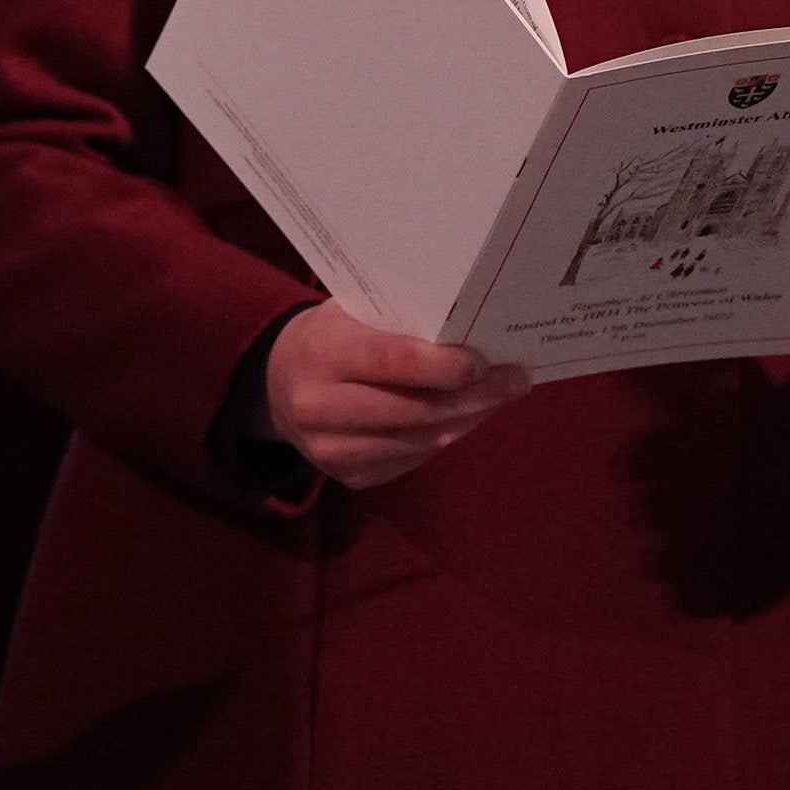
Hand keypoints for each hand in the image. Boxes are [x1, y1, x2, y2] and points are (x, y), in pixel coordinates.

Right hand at [253, 299, 530, 489]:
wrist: (275, 384)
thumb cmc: (328, 336)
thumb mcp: (349, 313)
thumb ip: (397, 321)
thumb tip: (471, 329)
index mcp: (322, 352)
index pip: (393, 361)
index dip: (445, 365)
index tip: (486, 360)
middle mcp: (320, 406)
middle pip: (415, 410)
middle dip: (474, 397)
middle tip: (515, 381)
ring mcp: (331, 449)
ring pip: (420, 441)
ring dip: (466, 419)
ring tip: (497, 398)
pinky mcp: (347, 476)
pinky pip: (412, 461)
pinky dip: (444, 438)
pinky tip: (463, 418)